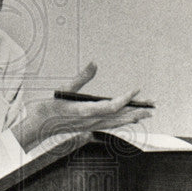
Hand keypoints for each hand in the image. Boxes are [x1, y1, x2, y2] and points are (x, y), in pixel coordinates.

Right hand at [12, 61, 153, 150]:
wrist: (39, 126)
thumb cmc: (50, 109)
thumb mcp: (65, 89)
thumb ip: (82, 77)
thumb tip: (94, 63)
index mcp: (84, 111)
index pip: (110, 107)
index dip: (125, 99)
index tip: (136, 90)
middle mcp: (90, 121)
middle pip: (119, 117)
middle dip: (137, 110)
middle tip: (152, 105)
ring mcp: (91, 126)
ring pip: (117, 123)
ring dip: (133, 117)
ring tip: (146, 112)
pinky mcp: (90, 127)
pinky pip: (111, 126)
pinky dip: (123, 122)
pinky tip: (130, 119)